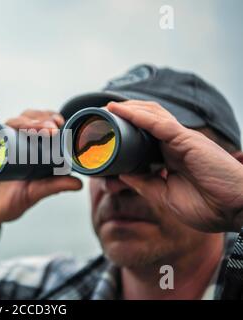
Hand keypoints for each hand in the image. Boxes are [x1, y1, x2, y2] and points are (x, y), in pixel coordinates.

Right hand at [0, 101, 82, 234]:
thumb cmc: (6, 202)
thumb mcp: (31, 194)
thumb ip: (52, 187)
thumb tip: (79, 184)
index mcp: (28, 147)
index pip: (41, 126)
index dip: (51, 120)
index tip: (60, 124)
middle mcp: (12, 140)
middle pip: (26, 121)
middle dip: (40, 121)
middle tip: (51, 129)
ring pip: (8, 123)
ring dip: (22, 122)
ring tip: (33, 128)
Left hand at [107, 100, 242, 231]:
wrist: (237, 211)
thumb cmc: (209, 207)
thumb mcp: (165, 196)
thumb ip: (144, 183)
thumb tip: (121, 173)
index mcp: (171, 157)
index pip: (145, 137)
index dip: (127, 131)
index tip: (107, 132)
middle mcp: (175, 144)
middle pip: (147, 120)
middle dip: (125, 114)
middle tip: (103, 113)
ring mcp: (181, 140)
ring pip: (151, 115)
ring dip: (128, 109)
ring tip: (108, 106)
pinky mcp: (186, 140)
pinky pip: (158, 123)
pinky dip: (138, 116)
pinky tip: (121, 110)